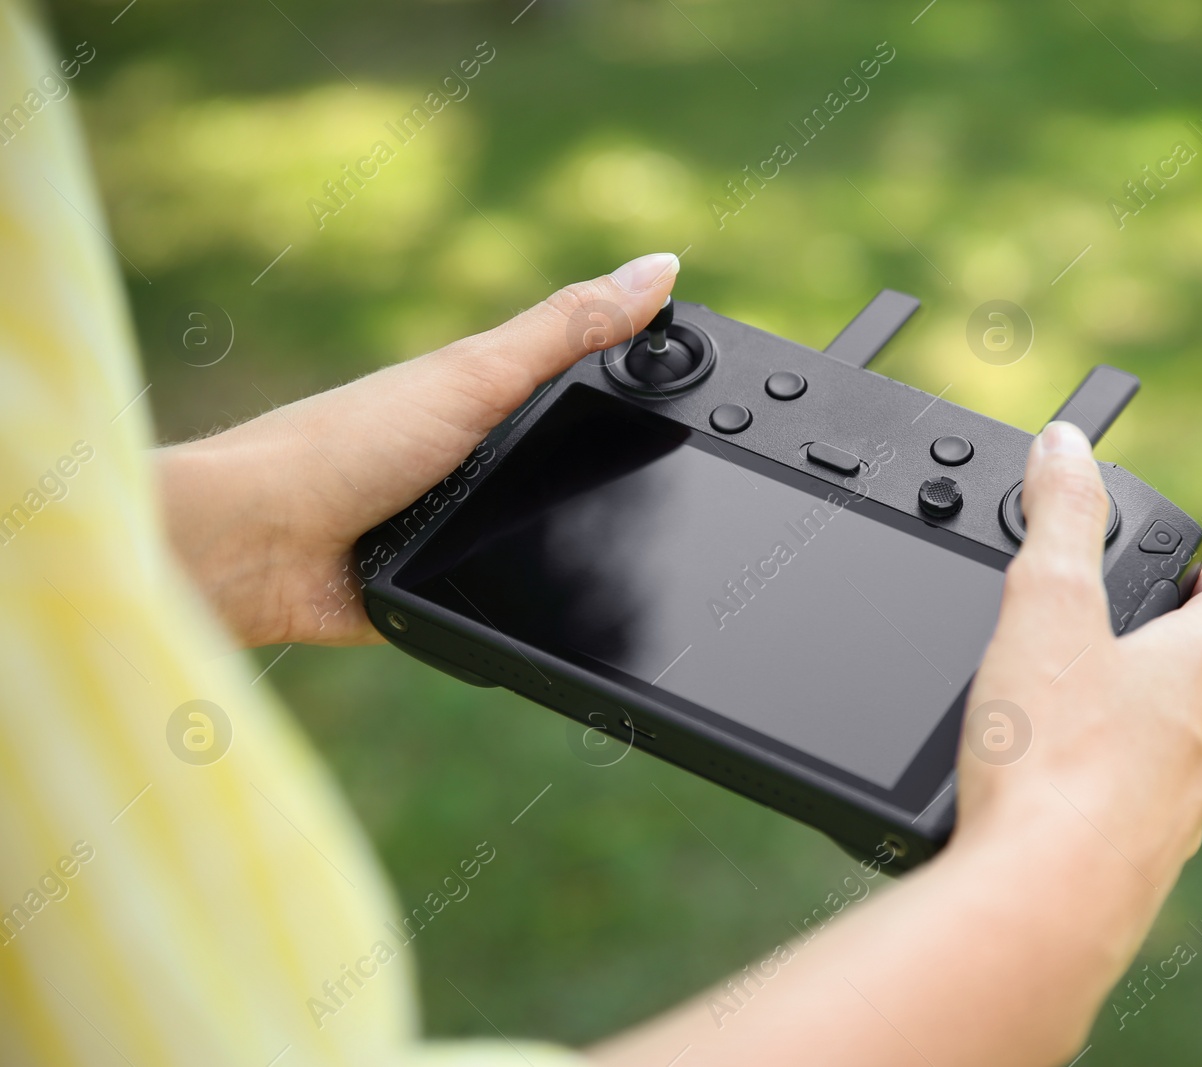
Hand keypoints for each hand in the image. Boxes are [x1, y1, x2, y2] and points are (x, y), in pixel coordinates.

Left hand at [157, 252, 679, 647]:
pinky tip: (569, 620)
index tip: (712, 406)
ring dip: (583, 560)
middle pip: (584, 468)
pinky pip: (516, 603)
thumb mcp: (477, 375)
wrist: (260, 548)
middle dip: (629, 493)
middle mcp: (483, 459)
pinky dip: (537, 609)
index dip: (653, 392)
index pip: (593, 386)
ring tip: (638, 579)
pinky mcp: (453, 590)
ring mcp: (468, 526)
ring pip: (557, 541)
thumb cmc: (348, 444)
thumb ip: (567, 331)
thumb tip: (660, 267)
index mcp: (491, 397)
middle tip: (691, 511)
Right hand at [590, 421, 1201, 1066]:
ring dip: (1124, 744)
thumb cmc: (1052, 759)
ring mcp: (1174, 824)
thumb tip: (1068, 442)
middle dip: (1152, 667)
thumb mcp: (1044, 607)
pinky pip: (1124, 831)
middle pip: (1198, 693)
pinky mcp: (1133, 881)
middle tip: (1092, 651)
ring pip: (1164, 768)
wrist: (1042, 906)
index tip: (1183, 573)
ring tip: (1053, 733)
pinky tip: (1037, 812)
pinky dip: (1093, 812)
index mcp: (1191, 677)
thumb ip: (1059, 519)